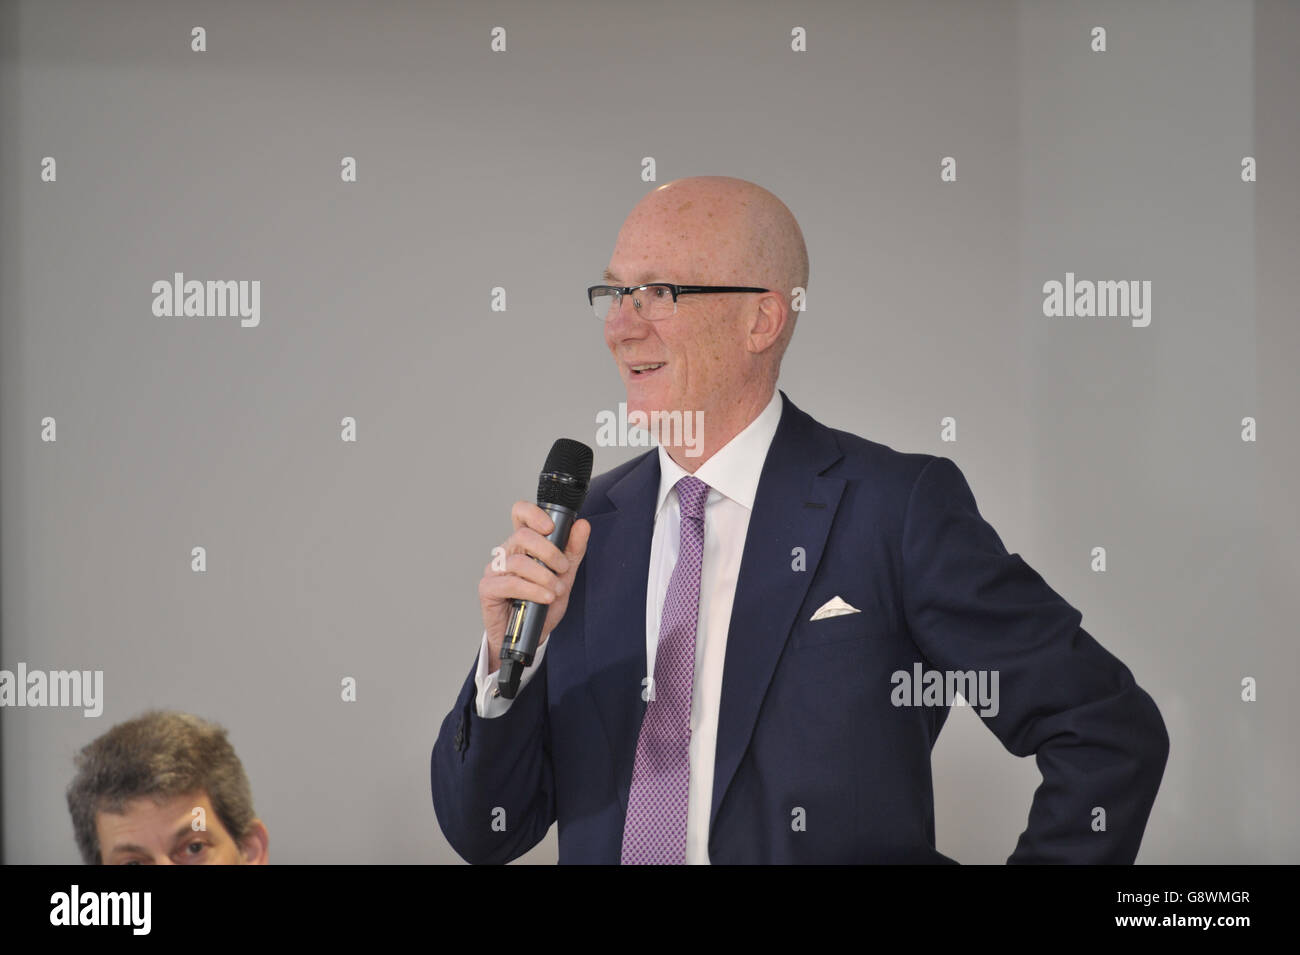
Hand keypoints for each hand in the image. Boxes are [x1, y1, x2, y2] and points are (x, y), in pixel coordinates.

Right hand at [479, 501, 590, 672]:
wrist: (531, 636)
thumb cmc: (543, 604)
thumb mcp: (565, 576)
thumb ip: (573, 551)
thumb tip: (582, 525)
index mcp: (524, 544)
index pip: (520, 514)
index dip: (533, 513)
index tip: (551, 527)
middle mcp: (507, 553)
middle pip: (523, 535)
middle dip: (549, 551)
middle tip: (563, 568)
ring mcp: (495, 570)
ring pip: (518, 560)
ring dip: (544, 576)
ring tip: (556, 591)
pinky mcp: (488, 589)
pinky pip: (510, 583)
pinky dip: (532, 590)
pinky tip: (545, 597)